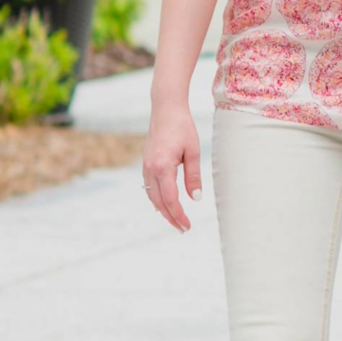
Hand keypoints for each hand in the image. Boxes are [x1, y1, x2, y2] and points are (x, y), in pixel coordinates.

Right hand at [143, 99, 202, 232]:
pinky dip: (157, 199)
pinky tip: (164, 205)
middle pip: (158, 202)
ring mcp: (145, 167)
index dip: (178, 215)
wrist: (165, 110)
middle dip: (170, 217)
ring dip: (163, 210)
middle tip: (183, 229)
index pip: (170, 199)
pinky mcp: (145, 164)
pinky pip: (149, 188)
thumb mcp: (193, 152)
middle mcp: (150, 170)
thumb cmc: (182, 128)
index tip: (187, 226)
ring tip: (175, 221)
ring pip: (152, 196)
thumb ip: (193, 176)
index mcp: (162, 167)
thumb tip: (196, 198)